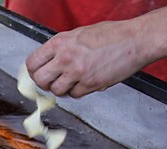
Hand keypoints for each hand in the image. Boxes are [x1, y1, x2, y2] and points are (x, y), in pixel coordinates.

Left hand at [26, 20, 153, 97]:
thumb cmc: (110, 35)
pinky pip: (75, 95)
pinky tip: (84, 82)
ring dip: (62, 89)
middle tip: (51, 81)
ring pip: (57, 91)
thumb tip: (47, 62)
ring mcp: (78, 72)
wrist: (134, 40)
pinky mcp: (91, 84)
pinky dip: (77, 91)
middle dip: (44, 83)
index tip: (37, 73)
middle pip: (40, 80)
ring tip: (70, 81)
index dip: (33, 71)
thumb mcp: (78, 34)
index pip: (33, 63)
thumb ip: (61, 48)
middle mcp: (66, 57)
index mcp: (60, 42)